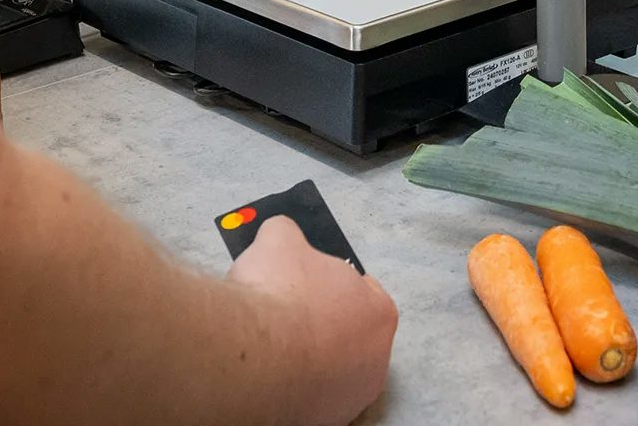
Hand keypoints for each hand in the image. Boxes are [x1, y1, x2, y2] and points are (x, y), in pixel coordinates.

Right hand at [229, 215, 397, 423]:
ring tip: (277, 349)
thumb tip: (281, 231)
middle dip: (324, 326)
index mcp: (379, 313)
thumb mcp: (278, 240)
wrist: (257, 356)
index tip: (307, 289)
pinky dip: (297, 388)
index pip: (364, 295)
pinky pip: (313, 399)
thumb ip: (288, 234)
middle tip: (289, 318)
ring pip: (334, 373)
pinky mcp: (326, 421)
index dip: (333, 288)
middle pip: (351, 336)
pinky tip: (274, 375)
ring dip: (312, 361)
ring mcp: (352, 397)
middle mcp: (377, 361)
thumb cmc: (279, 294)